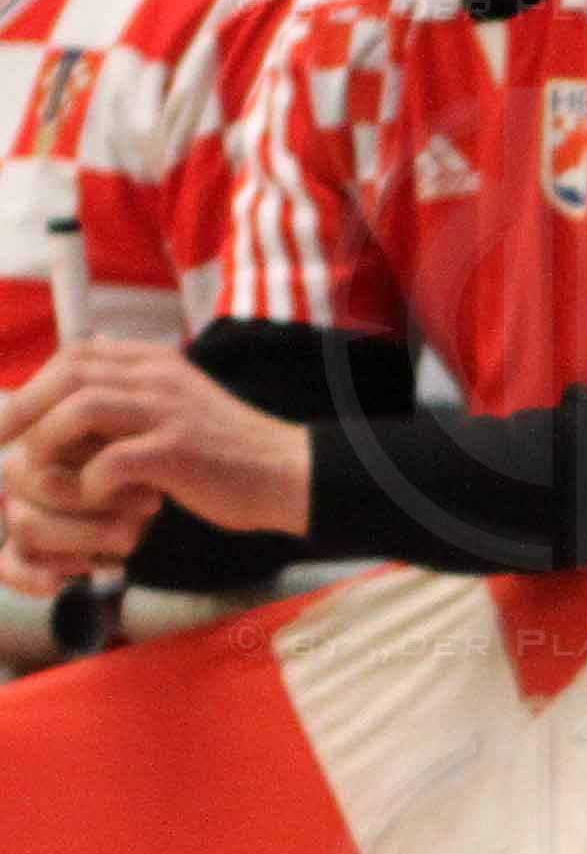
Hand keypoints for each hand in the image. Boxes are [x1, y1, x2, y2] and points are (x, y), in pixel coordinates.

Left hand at [0, 341, 306, 561]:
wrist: (290, 475)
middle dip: (26, 407)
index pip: (76, 355)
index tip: (14, 415)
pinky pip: (111, 461)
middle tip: (3, 439)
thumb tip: (77, 390)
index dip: (36, 384)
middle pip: (70, 373)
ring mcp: (169, 413)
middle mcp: (159, 378)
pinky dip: (90, 482)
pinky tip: (94, 498)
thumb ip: (134, 394)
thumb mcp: (180, 404)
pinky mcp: (179, 453)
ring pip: (81, 408)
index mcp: (155, 363)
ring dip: (50, 440)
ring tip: (41, 470)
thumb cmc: (231, 452)